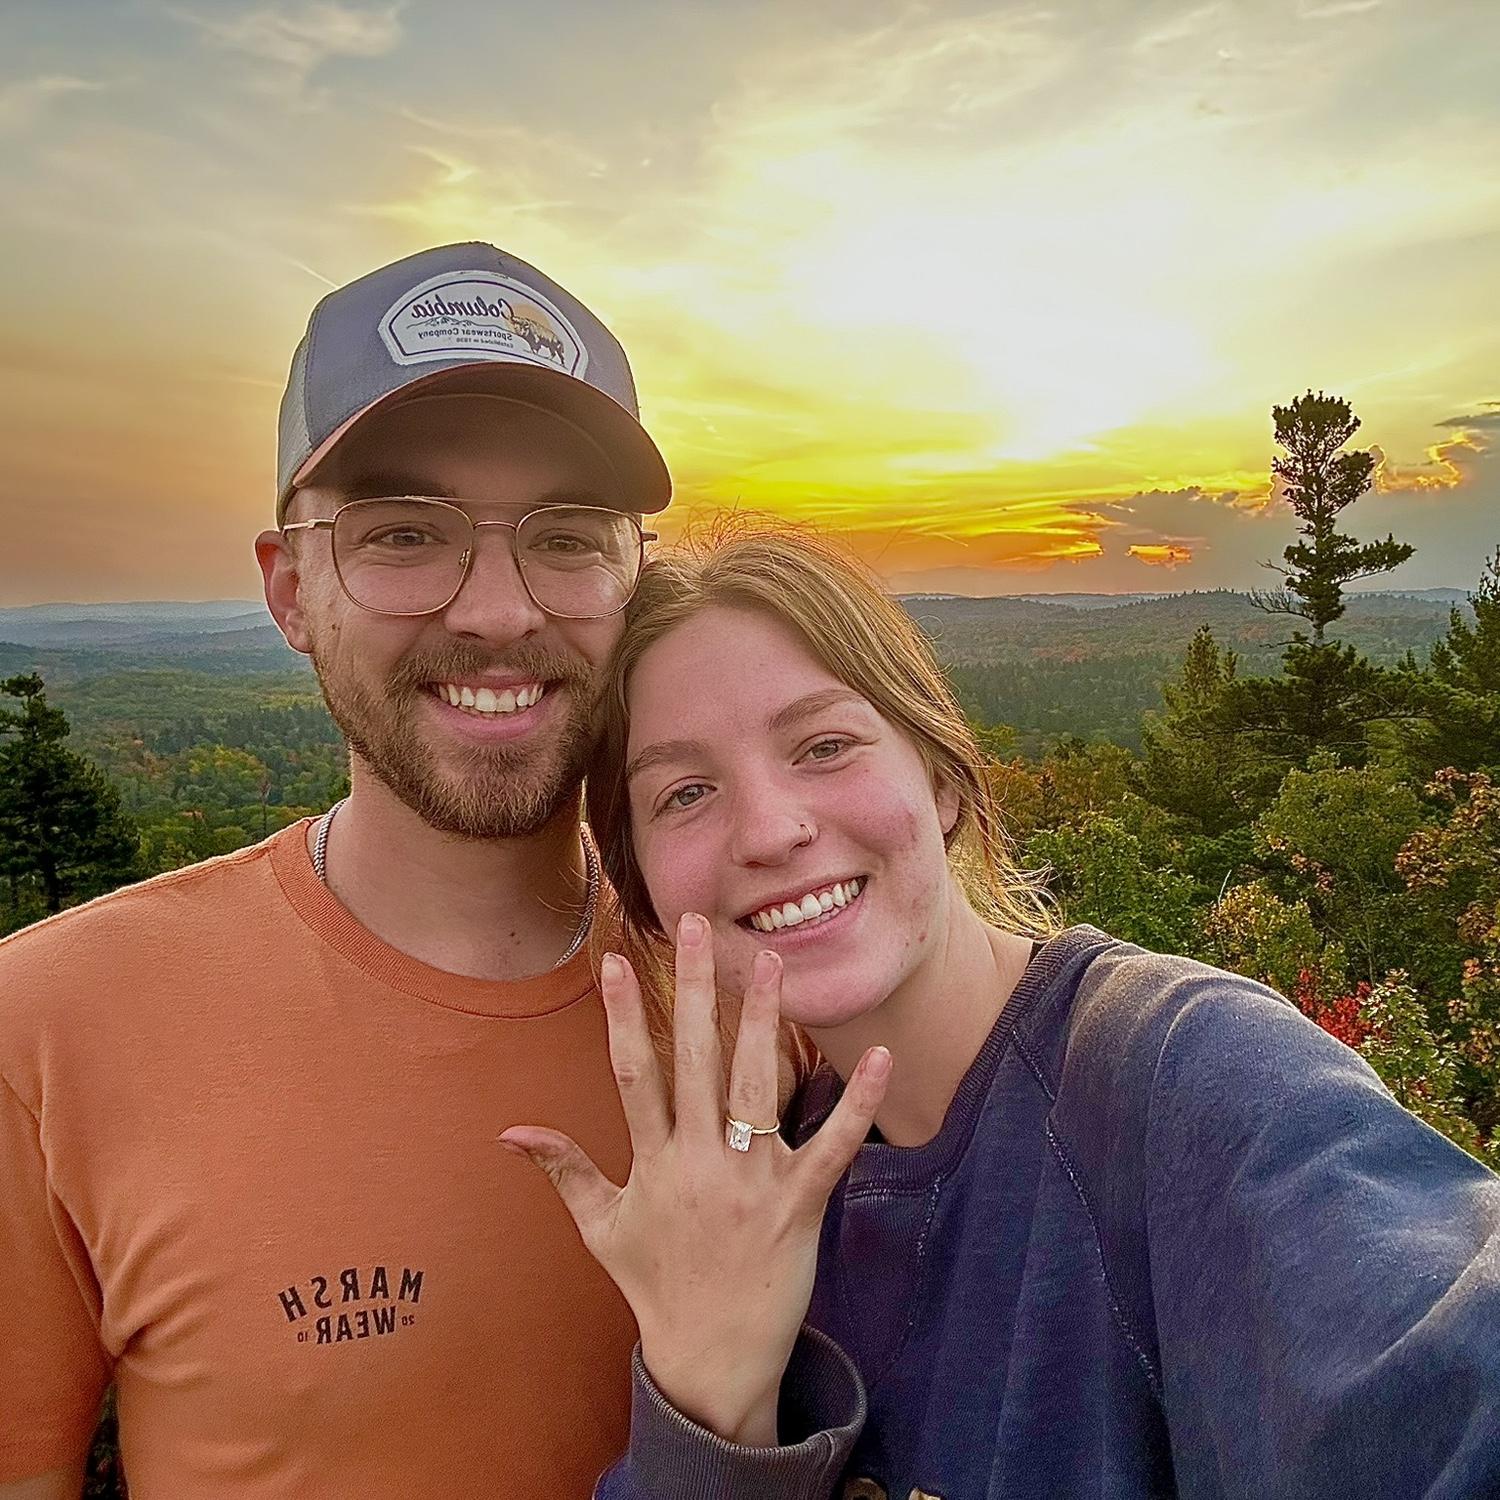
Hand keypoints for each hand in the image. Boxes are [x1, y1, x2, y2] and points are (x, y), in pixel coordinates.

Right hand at [499, 912, 890, 1446]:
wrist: (711, 1362)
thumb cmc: (655, 1287)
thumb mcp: (602, 1228)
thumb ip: (563, 1171)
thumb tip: (512, 1132)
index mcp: (654, 1163)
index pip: (633, 1075)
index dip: (622, 1016)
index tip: (613, 961)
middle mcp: (700, 1163)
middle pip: (695, 1062)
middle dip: (692, 990)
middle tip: (695, 927)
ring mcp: (752, 1183)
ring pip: (758, 1088)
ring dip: (764, 1023)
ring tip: (770, 962)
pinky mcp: (801, 1206)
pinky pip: (834, 1148)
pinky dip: (858, 1105)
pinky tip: (880, 1057)